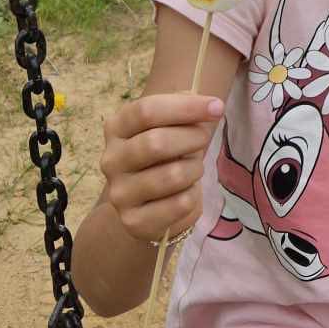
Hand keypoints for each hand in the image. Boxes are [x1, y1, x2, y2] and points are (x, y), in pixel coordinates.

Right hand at [100, 91, 223, 244]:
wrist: (145, 205)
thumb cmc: (163, 156)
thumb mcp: (169, 127)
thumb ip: (184, 110)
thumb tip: (209, 106)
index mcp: (116, 128)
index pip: (146, 111)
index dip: (185, 107)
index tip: (217, 107)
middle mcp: (111, 160)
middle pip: (156, 142)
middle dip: (192, 138)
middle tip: (204, 138)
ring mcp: (119, 193)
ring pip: (173, 175)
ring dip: (195, 169)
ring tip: (193, 169)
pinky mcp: (134, 221)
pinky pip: (180, 203)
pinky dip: (193, 195)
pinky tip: (186, 193)